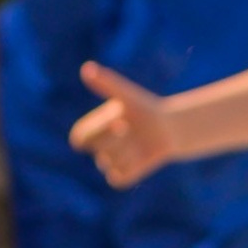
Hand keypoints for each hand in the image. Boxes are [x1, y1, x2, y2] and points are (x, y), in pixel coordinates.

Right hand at [70, 59, 169, 185]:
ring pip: (110, 164)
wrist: (167, 127)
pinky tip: (142, 156)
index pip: (80, 138)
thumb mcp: (125, 94)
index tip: (116, 121)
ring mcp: (109, 162)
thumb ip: (105, 83)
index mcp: (92, 128)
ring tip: (139, 141)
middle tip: (129, 127)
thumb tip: (86, 68)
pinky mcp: (122, 176)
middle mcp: (97, 147)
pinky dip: (132, 168)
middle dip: (117, 139)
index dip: (97, 132)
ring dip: (129, 152)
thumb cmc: (143, 107)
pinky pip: (119, 179)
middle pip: (98, 151)